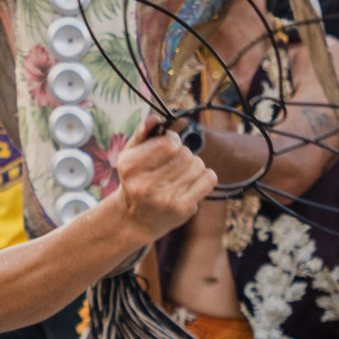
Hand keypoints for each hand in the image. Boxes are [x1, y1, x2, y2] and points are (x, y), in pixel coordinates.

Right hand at [114, 114, 216, 242]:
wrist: (134, 220)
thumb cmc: (134, 180)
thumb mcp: (130, 156)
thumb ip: (142, 134)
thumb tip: (155, 118)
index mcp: (129, 167)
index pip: (168, 143)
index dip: (173, 140)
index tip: (169, 146)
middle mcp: (144, 185)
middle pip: (185, 154)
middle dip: (183, 153)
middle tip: (175, 162)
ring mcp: (165, 199)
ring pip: (198, 165)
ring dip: (193, 165)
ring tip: (182, 173)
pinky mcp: (183, 209)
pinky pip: (209, 179)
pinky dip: (204, 177)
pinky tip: (191, 182)